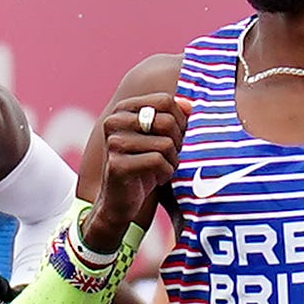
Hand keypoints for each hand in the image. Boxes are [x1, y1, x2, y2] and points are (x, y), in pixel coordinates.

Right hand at [86, 64, 187, 245]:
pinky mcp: (117, 165)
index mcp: (124, 109)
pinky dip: (165, 173)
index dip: (180, 120)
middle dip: (177, 143)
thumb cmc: (145, 165)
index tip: (176, 137)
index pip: (165, 101)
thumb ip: (173, 118)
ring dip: (172, 161)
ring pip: (166, 144)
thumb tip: (189, 105)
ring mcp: (114, 143)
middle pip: (167, 121)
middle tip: (169, 157)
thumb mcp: (160, 138)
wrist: (120, 202)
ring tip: (161, 169)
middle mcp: (114, 121)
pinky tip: (155, 179)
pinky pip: (158, 161)